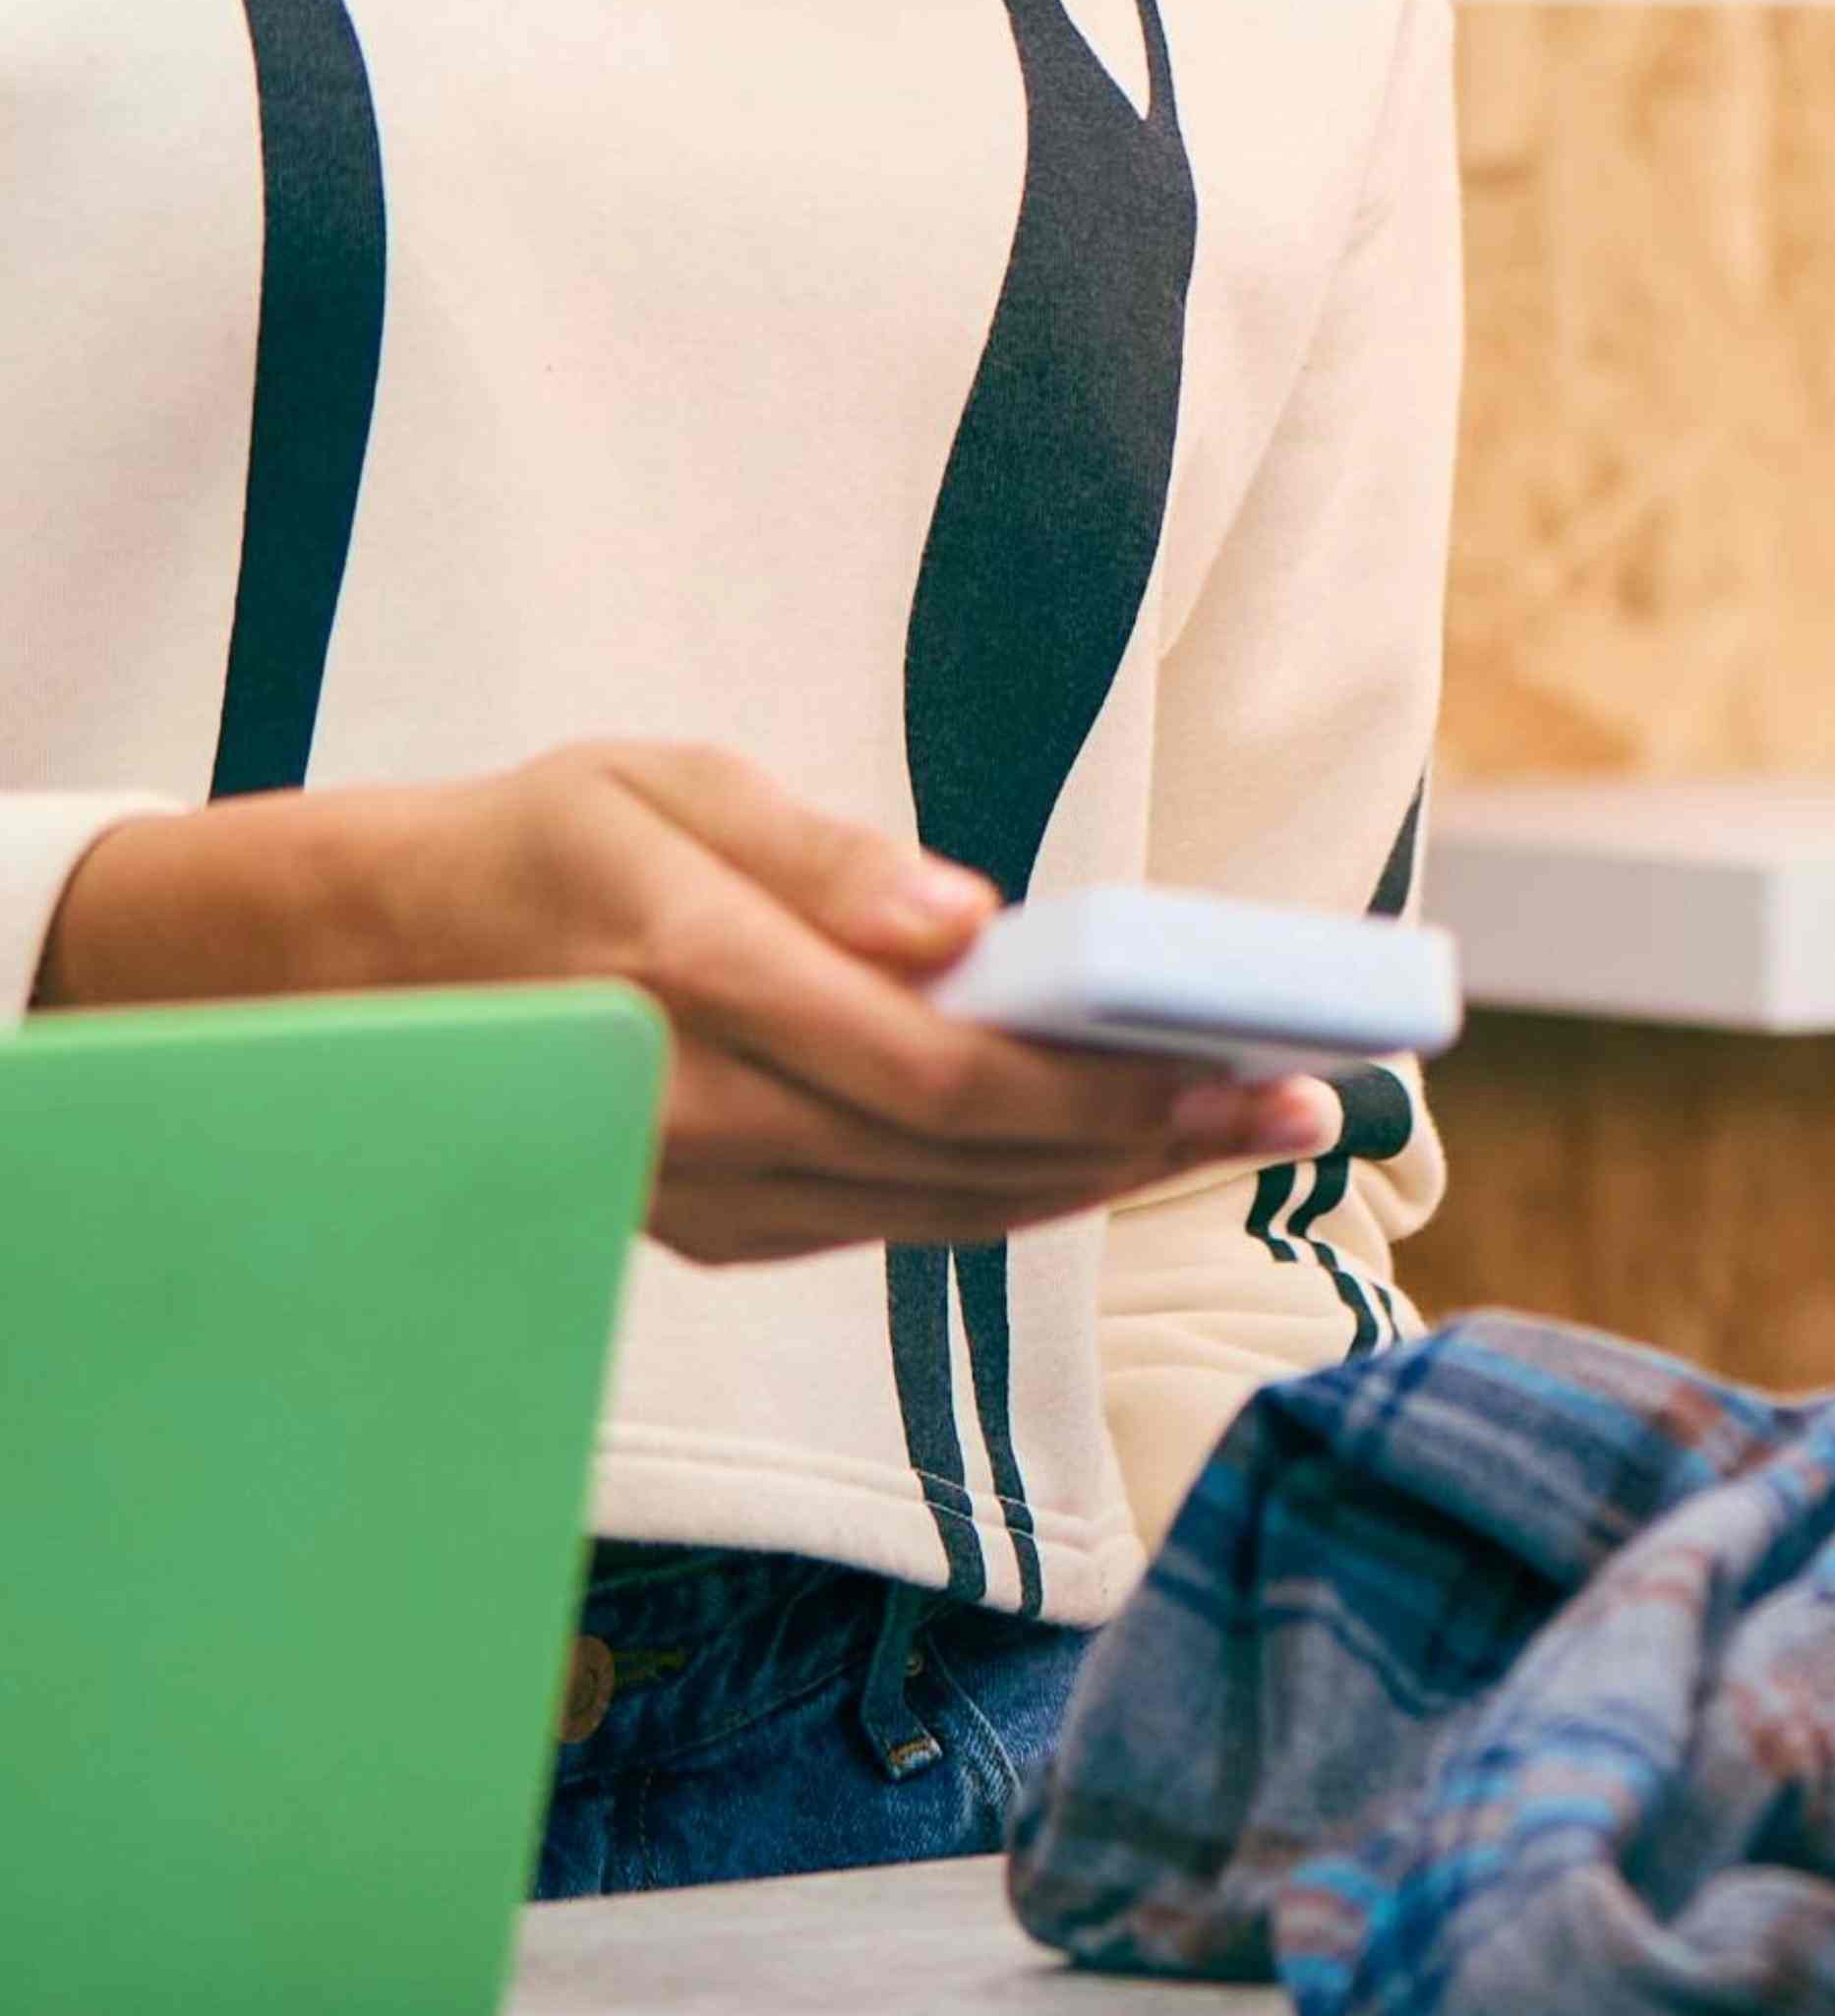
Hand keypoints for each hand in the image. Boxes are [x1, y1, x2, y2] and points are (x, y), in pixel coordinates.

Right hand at [36, 744, 1339, 1265]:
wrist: (351, 976)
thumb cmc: (530, 846)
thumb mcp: (655, 786)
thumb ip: (817, 855)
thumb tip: (966, 920)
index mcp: (694, 981)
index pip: (946, 1069)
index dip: (1109, 1088)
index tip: (1247, 1067)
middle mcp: (701, 1116)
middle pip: (967, 1159)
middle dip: (1149, 1142)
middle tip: (1302, 1110)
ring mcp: (699, 1195)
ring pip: (940, 1211)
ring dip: (1100, 1181)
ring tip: (1236, 1134)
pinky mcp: (704, 1228)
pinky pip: (886, 1226)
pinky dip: (1007, 1199)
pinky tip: (1100, 1159)